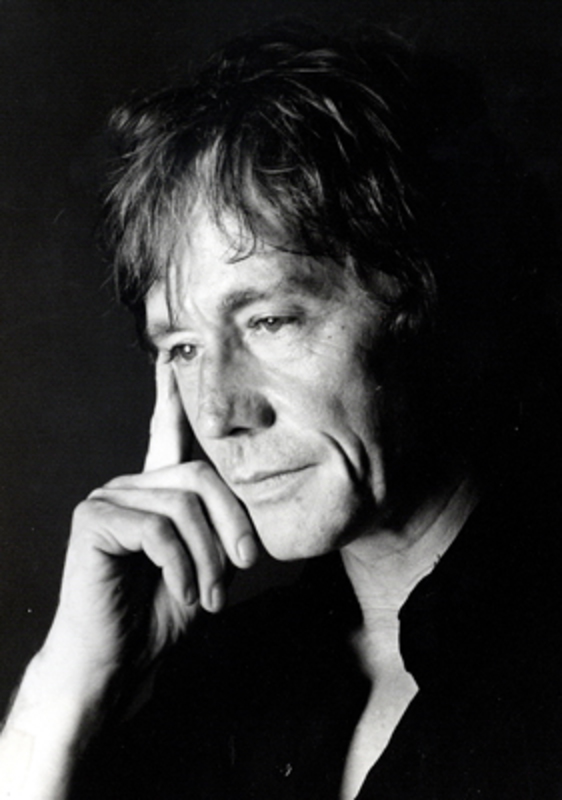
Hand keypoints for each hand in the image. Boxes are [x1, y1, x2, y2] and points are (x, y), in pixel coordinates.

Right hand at [44, 358, 258, 695]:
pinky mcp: (94, 519)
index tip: (174, 356)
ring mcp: (109, 498)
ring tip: (208, 596)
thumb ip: (223, 530)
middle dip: (232, 525)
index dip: (172, 395)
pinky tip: (182, 593)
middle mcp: (132, 485)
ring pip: (183, 505)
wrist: (118, 661)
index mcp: (158, 492)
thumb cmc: (162, 614)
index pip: (168, 433)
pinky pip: (158, 529)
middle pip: (201, 477)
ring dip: (208, 557)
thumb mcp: (209, 566)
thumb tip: (253, 504)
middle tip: (242, 570)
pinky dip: (181, 567)